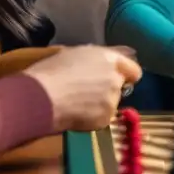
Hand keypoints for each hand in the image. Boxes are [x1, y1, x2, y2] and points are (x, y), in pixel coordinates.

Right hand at [24, 45, 142, 132]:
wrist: (40, 96)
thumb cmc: (51, 70)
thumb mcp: (76, 54)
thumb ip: (97, 59)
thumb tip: (106, 63)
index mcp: (110, 59)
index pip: (134, 70)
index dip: (126, 74)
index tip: (115, 77)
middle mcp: (116, 79)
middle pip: (121, 86)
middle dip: (109, 88)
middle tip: (88, 91)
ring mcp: (112, 100)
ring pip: (112, 103)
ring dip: (101, 103)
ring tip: (78, 103)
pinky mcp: (104, 119)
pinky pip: (103, 118)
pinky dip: (93, 117)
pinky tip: (75, 114)